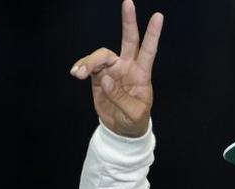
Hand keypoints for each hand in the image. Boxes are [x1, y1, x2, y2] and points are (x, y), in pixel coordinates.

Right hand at [70, 0, 162, 137]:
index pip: (148, 50)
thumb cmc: (134, 120)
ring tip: (79, 74)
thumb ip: (120, 97)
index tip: (158, 16)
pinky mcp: (99, 76)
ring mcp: (113, 70)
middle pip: (128, 40)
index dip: (153, 34)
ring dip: (89, 61)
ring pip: (101, 55)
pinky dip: (81, 66)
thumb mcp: (133, 114)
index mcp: (142, 74)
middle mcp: (128, 67)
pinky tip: (76, 73)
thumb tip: (106, 80)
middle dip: (128, 21)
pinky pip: (88, 65)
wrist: (121, 130)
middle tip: (128, 3)